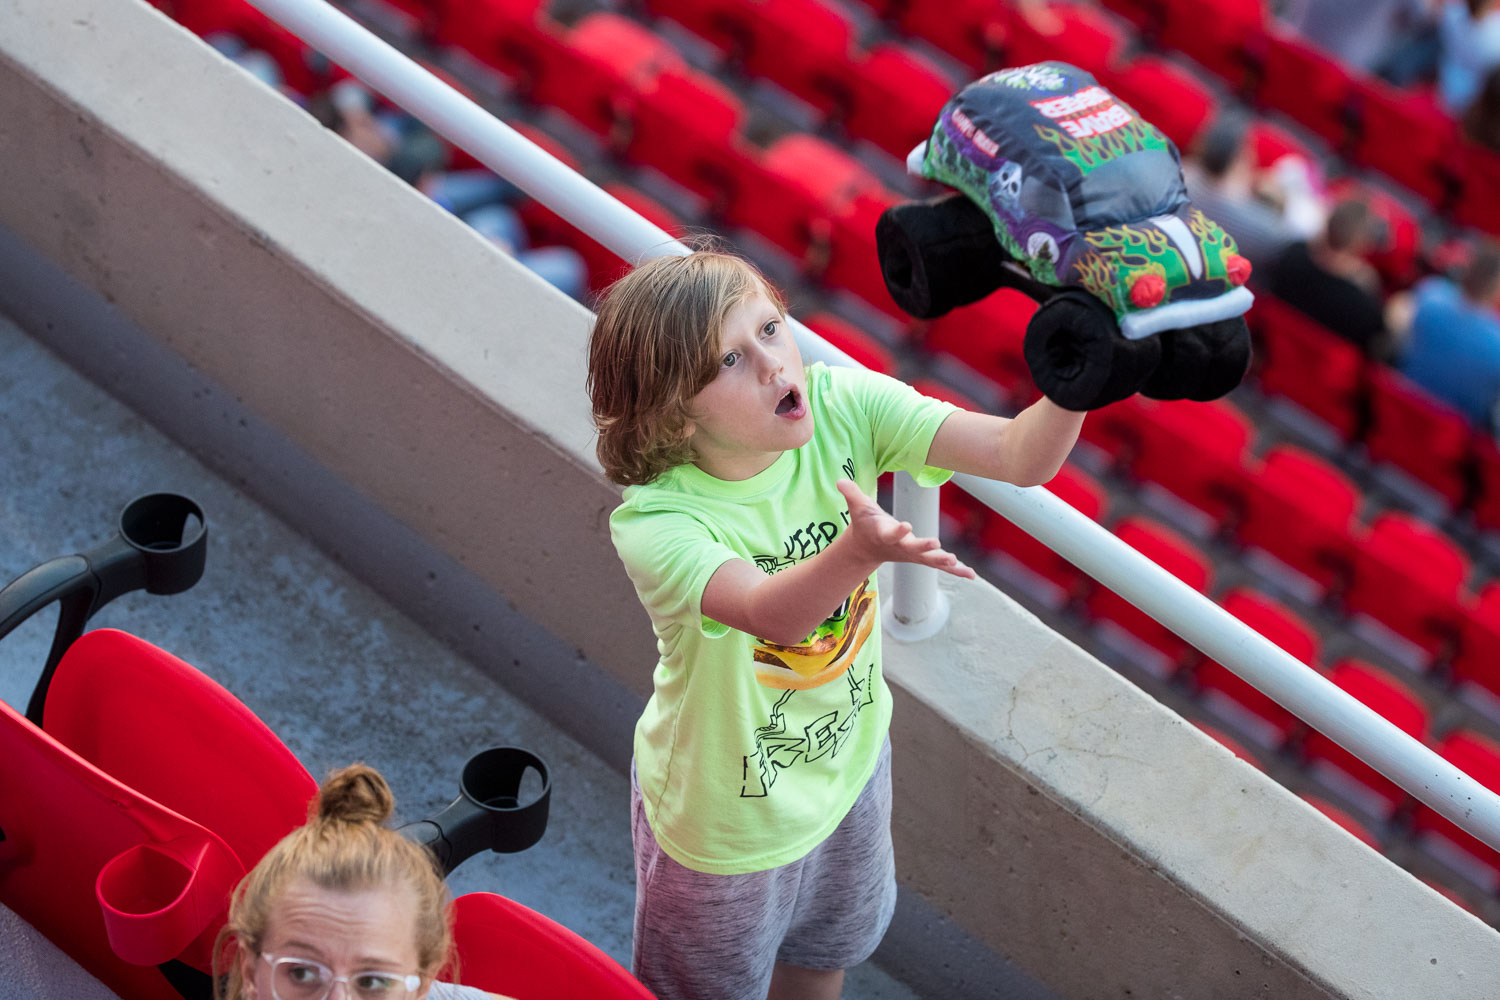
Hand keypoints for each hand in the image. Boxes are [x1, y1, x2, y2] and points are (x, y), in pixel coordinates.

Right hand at [836, 479, 975, 579]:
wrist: (867, 548)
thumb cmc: (865, 524)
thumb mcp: (858, 507)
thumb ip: (851, 494)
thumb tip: (840, 481)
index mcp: (885, 534)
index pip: (892, 532)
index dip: (898, 530)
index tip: (906, 526)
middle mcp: (900, 547)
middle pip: (913, 548)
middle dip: (925, 548)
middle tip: (936, 545)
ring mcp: (912, 554)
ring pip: (929, 560)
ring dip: (944, 562)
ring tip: (956, 562)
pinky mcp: (922, 557)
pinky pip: (940, 565)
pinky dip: (956, 570)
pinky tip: (971, 575)